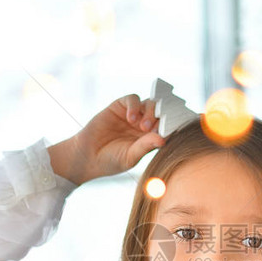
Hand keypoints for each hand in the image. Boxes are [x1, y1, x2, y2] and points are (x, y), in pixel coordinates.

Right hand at [49, 95, 164, 184]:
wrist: (86, 156)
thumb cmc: (111, 161)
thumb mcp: (131, 156)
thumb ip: (146, 146)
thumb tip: (164, 139)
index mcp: (150, 138)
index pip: (167, 127)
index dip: (172, 126)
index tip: (175, 129)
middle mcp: (144, 125)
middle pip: (161, 113)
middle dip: (161, 118)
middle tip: (152, 129)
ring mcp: (132, 115)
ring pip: (149, 104)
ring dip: (150, 112)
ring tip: (143, 126)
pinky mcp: (119, 107)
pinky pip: (132, 99)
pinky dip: (135, 106)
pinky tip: (130, 118)